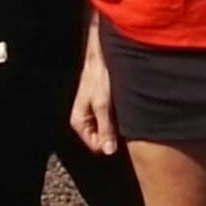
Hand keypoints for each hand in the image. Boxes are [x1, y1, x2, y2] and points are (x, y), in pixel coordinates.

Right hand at [70, 38, 120, 155]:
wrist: (103, 54)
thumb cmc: (99, 76)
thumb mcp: (103, 104)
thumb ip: (105, 128)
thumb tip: (109, 151)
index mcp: (79, 122)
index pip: (97, 146)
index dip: (109, 142)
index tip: (120, 132)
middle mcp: (86, 120)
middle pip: (104, 139)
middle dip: (115, 133)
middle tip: (123, 118)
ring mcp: (96, 114)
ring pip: (111, 129)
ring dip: (119, 123)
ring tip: (124, 109)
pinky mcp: (105, 107)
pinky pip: (114, 119)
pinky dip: (121, 115)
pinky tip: (125, 105)